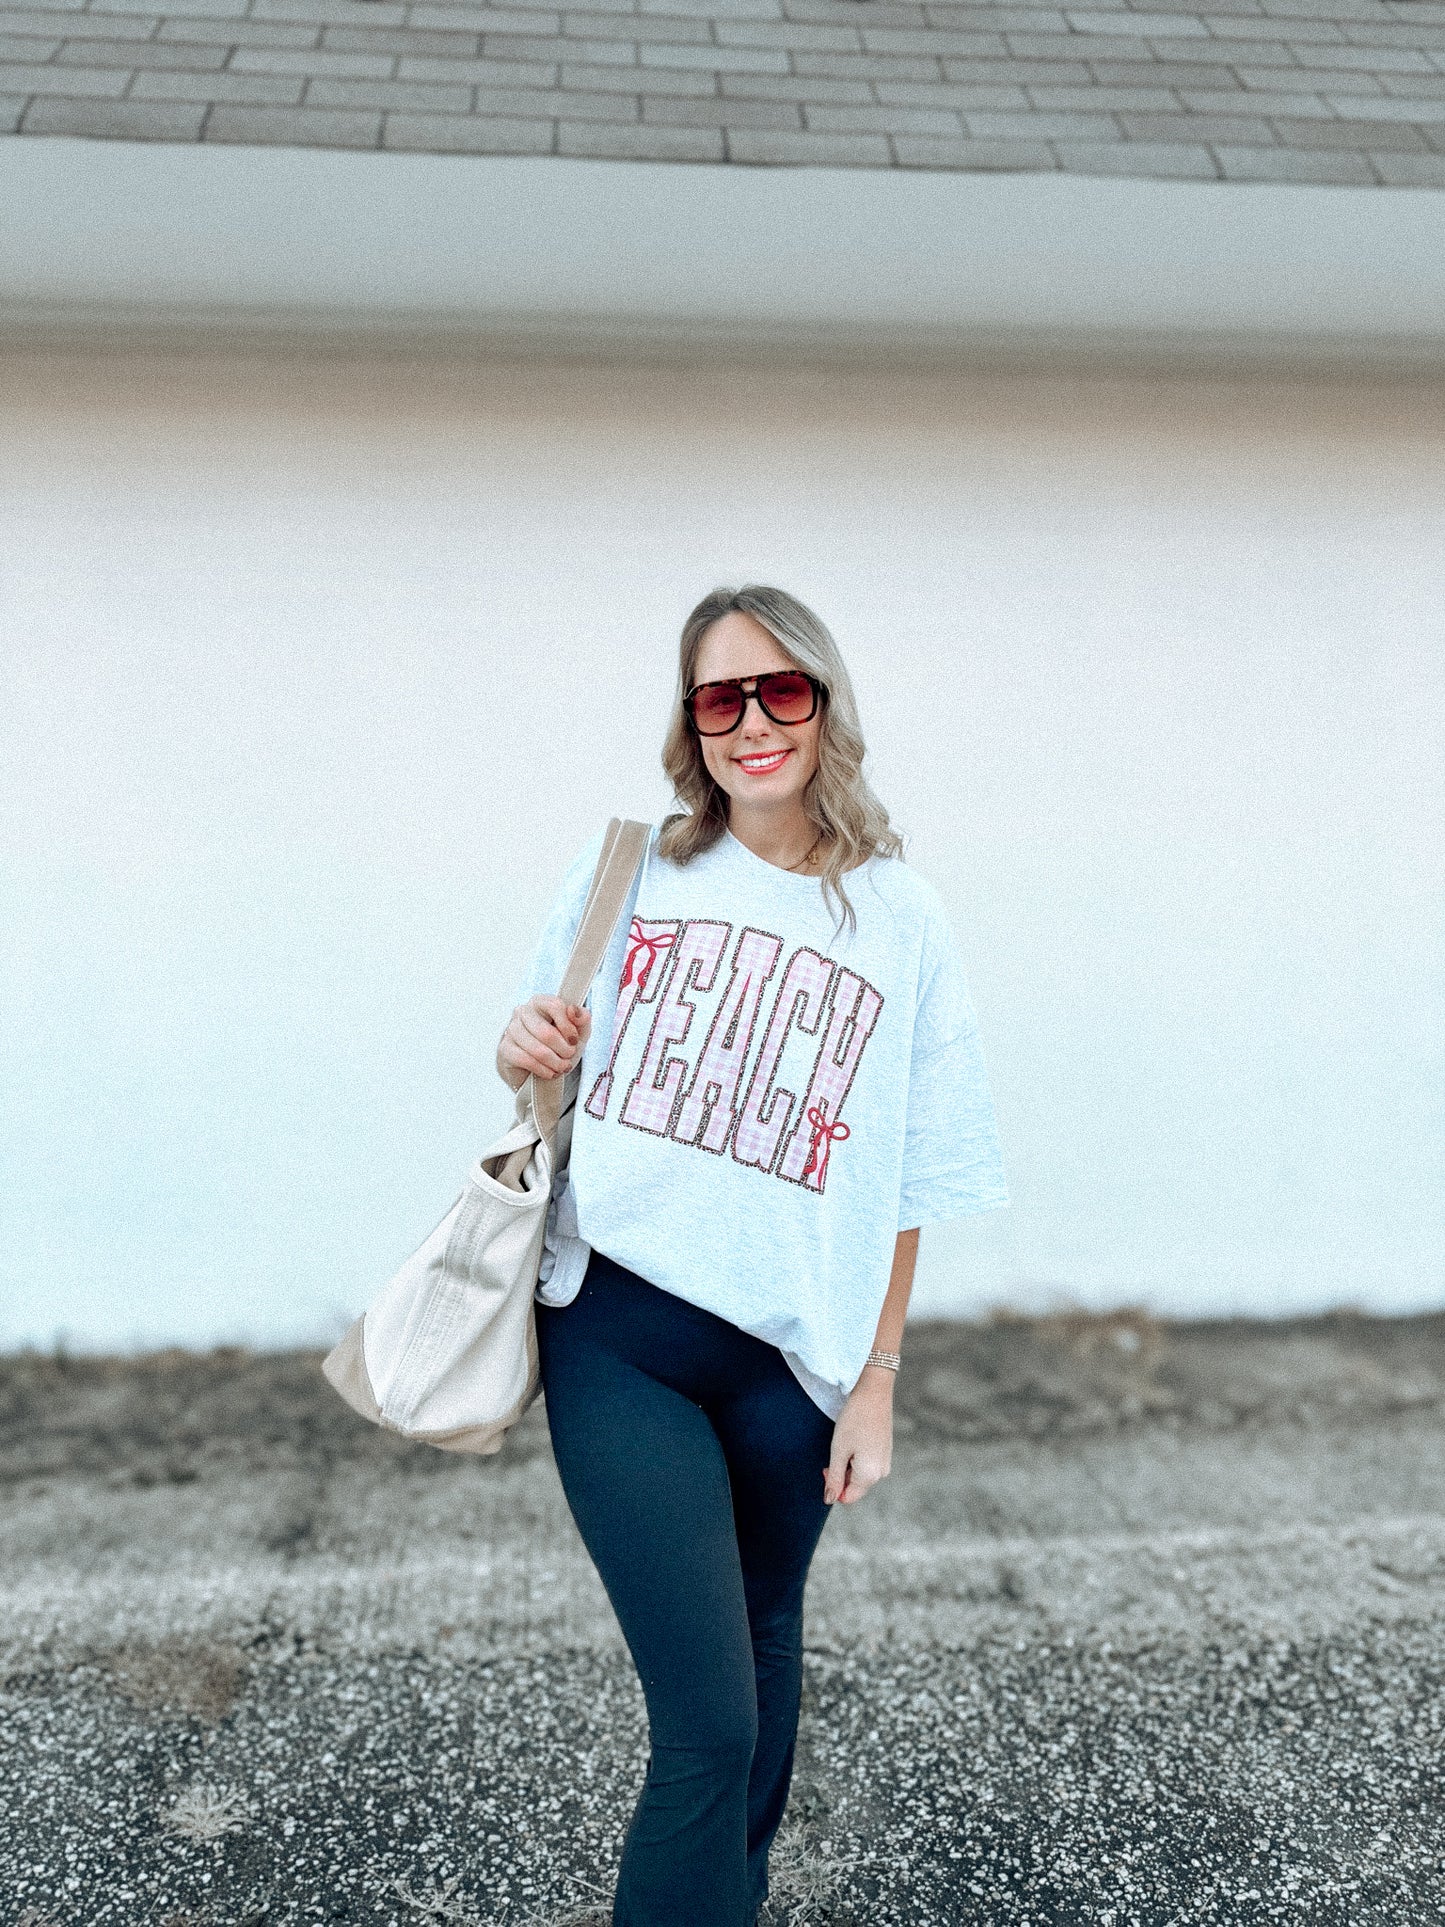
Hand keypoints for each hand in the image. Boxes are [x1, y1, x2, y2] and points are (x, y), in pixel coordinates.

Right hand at [497, 995, 591, 1091]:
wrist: (538, 1070)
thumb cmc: (558, 1046)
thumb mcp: (578, 1032)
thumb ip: (582, 1018)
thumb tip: (573, 1011)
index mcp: (540, 1002)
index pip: (555, 1006)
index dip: (568, 1027)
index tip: (573, 1040)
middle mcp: (523, 1012)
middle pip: (546, 1032)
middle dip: (563, 1050)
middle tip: (569, 1056)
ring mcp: (511, 1030)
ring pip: (537, 1049)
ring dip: (555, 1063)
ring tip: (561, 1067)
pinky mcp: (505, 1049)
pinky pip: (527, 1061)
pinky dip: (543, 1070)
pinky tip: (549, 1072)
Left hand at [823, 1367, 893, 1505]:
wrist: (873, 1393)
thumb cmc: (854, 1420)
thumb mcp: (839, 1450)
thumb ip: (834, 1478)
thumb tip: (829, 1499)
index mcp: (870, 1475)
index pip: (848, 1497)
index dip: (833, 1486)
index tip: (827, 1466)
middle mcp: (882, 1472)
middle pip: (855, 1486)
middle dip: (841, 1475)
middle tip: (834, 1451)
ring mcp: (885, 1461)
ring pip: (861, 1474)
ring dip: (848, 1464)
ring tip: (846, 1442)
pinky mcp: (885, 1450)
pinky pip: (868, 1463)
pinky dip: (857, 1456)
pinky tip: (855, 1438)